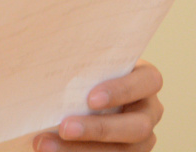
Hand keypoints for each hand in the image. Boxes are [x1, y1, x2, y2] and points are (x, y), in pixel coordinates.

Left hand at [35, 62, 161, 151]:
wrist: (77, 98)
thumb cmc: (85, 72)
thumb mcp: (89, 64)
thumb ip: (82, 62)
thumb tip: (52, 53)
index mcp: (145, 80)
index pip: (148, 81)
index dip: (122, 90)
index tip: (90, 99)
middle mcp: (149, 111)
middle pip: (138, 126)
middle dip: (99, 129)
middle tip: (64, 127)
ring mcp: (141, 140)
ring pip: (121, 151)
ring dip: (81, 149)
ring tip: (46, 144)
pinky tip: (52, 149)